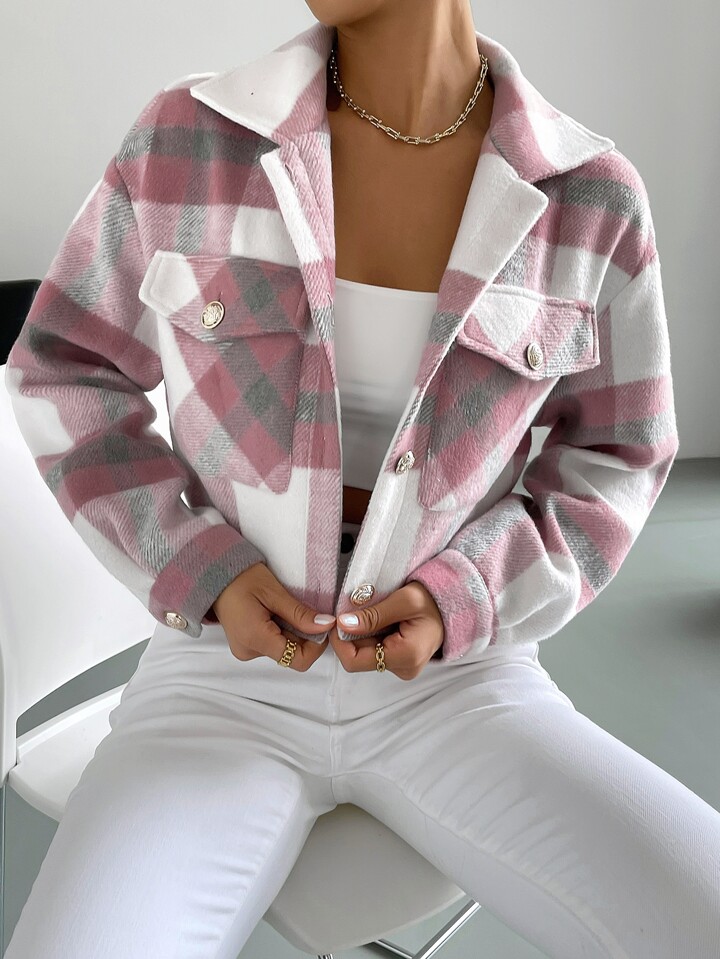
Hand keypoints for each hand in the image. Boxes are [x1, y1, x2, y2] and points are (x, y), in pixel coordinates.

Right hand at [212, 563, 334, 669]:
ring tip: (284, 608)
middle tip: (303, 610)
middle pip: (291, 655)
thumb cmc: (241, 578)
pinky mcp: (246, 645)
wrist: (214, 575)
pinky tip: (276, 613)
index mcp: (256, 639)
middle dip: (304, 635)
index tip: (321, 625)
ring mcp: (246, 650)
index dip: (316, 646)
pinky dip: (281, 631)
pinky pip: (273, 644)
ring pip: (283, 650)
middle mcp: (249, 651)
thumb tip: (325, 625)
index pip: (297, 660)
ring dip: (293, 632)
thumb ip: (300, 614)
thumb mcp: (274, 593)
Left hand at [327, 580, 443, 679]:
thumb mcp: (404, 600)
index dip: (339, 641)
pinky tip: (380, 619)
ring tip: (372, 611)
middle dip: (351, 634)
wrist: (453, 605)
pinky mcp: (401, 661)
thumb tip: (343, 624)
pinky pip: (375, 651)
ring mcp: (403, 667)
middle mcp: (404, 669)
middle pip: (358, 657)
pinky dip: (371, 634)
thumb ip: (373, 615)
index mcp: (405, 656)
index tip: (337, 618)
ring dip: (361, 633)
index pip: (354, 661)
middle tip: (353, 609)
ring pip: (365, 653)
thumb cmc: (433, 600)